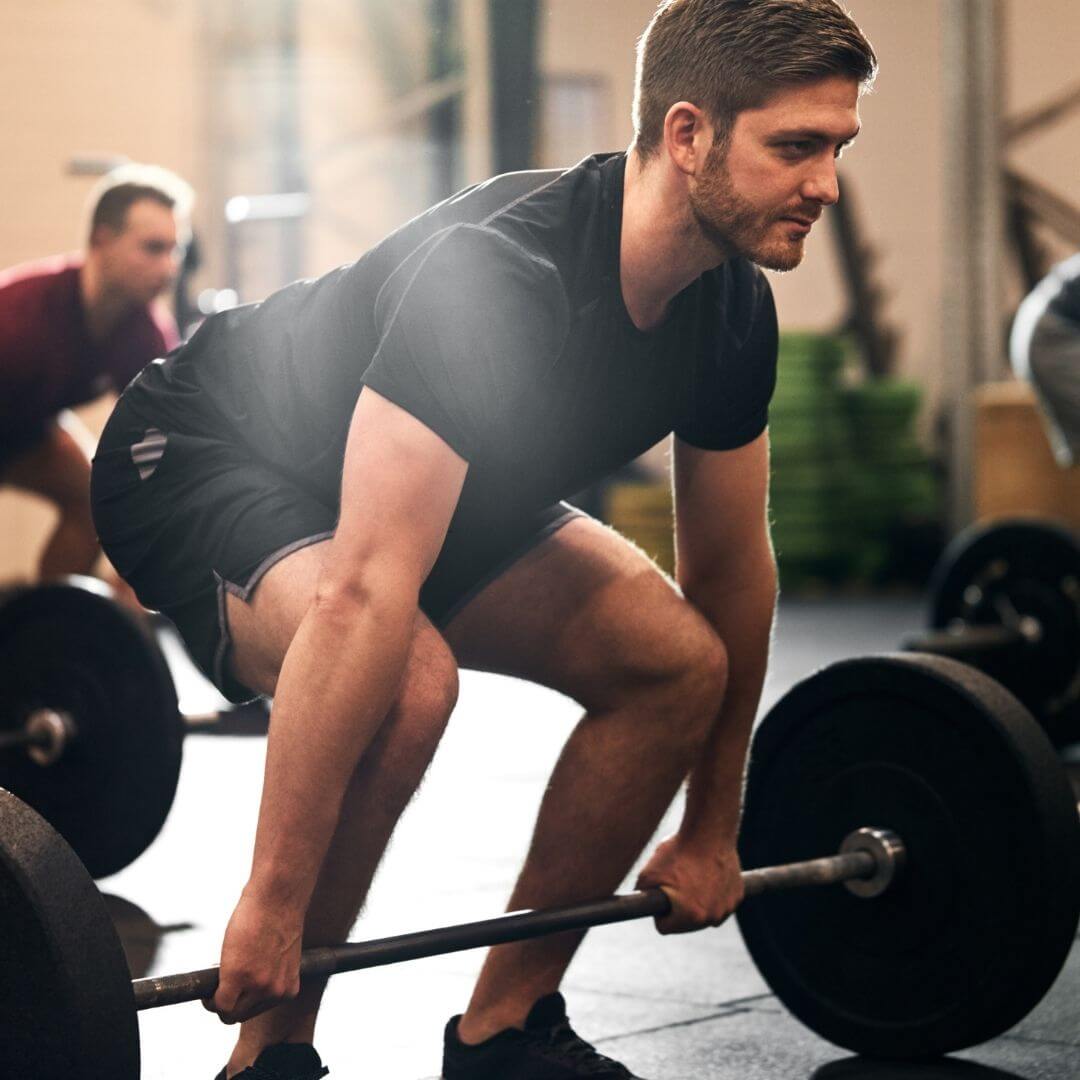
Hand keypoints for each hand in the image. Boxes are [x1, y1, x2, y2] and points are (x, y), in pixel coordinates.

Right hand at [203, 891, 302, 1023]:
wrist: (279, 897)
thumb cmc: (279, 916)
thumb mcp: (279, 954)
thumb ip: (268, 973)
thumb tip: (249, 983)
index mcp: (288, 988)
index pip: (259, 1009)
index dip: (243, 1000)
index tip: (235, 989)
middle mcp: (275, 992)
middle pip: (242, 1014)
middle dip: (229, 1003)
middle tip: (220, 986)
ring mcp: (257, 986)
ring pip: (229, 1012)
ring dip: (218, 1002)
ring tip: (215, 983)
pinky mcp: (237, 977)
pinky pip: (218, 1003)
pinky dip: (208, 1000)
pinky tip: (207, 989)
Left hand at [635, 834, 744, 933]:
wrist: (709, 831)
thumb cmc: (678, 851)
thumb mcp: (647, 874)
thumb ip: (640, 895)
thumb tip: (638, 905)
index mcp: (689, 916)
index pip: (665, 927)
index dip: (659, 911)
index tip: (661, 894)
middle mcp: (711, 918)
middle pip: (686, 924)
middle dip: (679, 908)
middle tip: (676, 883)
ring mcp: (727, 908)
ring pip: (704, 914)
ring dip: (697, 903)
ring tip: (692, 879)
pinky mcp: (737, 896)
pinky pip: (720, 903)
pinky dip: (714, 894)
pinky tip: (708, 876)